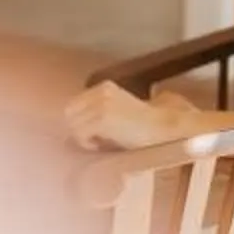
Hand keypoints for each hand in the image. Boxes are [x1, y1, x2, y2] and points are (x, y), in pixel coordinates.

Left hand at [64, 81, 188, 151]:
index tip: (91, 134)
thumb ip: (97, 113)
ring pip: (73, 124)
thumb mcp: (118, 112)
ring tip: (100, 144)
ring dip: (83, 137)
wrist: (164, 129)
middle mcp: (101, 91)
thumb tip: (71, 128)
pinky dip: (87, 143)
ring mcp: (102, 104)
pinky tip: (102, 146)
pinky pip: (81, 133)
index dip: (78, 122)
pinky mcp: (104, 118)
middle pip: (69, 113)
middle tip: (94, 141)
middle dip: (77, 128)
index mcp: (104, 87)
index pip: (73, 104)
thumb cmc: (143, 128)